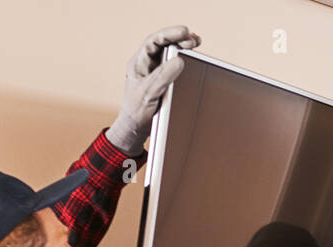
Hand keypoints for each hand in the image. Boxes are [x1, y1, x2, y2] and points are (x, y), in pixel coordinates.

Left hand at [105, 25, 202, 154]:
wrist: (135, 128)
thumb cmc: (136, 112)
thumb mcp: (149, 93)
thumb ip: (163, 77)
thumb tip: (179, 60)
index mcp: (139, 62)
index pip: (154, 41)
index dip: (169, 34)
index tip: (184, 32)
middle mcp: (148, 64)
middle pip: (164, 44)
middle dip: (179, 39)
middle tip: (194, 39)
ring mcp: (156, 72)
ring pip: (171, 54)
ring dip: (184, 48)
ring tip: (196, 43)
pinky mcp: (164, 81)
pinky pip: (175, 67)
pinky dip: (185, 61)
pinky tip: (194, 59)